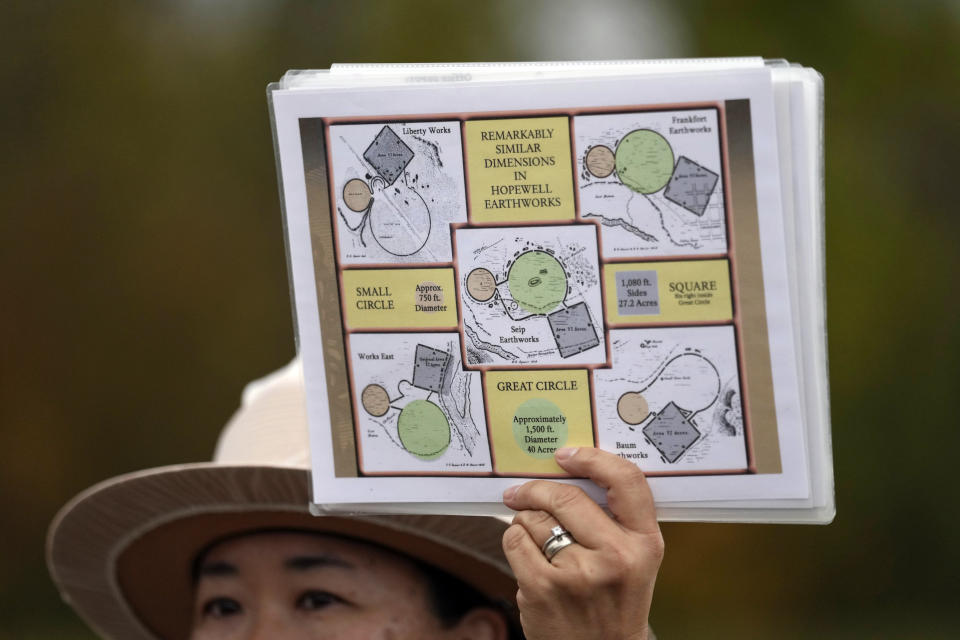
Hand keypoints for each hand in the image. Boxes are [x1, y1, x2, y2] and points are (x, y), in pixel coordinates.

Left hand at [501, 447, 662, 639]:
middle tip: (521, 490)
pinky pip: (515, 540)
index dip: (593, 459)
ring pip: (534, 518)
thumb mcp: (636, 561)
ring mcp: (576, 574)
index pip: (626, 481)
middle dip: (537, 490)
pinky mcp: (542, 589)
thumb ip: (615, 520)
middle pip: (566, 497)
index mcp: (645, 544)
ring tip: (536, 538)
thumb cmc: (615, 601)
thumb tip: (569, 473)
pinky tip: (527, 556)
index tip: (567, 455)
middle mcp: (615, 557)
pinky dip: (515, 540)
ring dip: (526, 520)